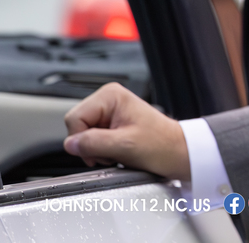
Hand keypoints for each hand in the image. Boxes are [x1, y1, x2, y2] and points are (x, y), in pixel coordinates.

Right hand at [63, 82, 190, 181]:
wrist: (177, 152)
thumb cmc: (161, 145)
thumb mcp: (124, 145)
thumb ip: (93, 143)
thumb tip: (70, 144)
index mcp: (110, 95)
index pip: (74, 118)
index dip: (81, 140)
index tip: (96, 152)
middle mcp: (108, 99)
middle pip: (77, 126)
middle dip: (89, 145)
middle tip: (110, 152)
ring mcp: (110, 111)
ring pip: (83, 135)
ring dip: (96, 149)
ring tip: (116, 152)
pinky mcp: (111, 124)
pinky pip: (92, 139)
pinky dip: (101, 150)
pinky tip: (116, 152)